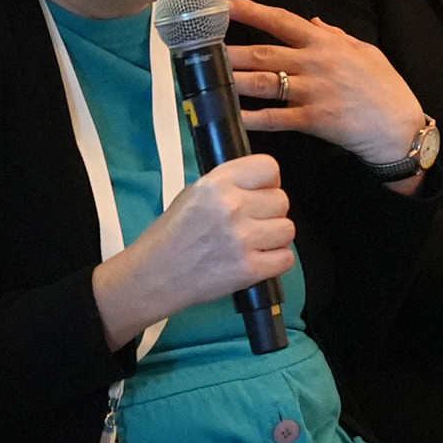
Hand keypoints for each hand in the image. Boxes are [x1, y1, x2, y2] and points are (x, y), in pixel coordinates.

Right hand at [92, 153, 294, 349]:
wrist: (154, 275)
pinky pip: (286, 258)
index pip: (269, 168)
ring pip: (287, 229)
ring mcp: (242, 239)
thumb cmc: (172, 235)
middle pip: (282, 200)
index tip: (260, 193)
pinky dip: (275, 261)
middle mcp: (231, 206)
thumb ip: (228, 185)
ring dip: (274, 238)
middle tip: (250, 224)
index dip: (268, 182)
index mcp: (216, 183)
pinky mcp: (249, 269)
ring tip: (252, 244)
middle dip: (270, 212)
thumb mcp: (193, 193)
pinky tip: (256, 260)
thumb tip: (261, 187)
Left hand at [224, 0, 427, 173]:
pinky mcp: (312, 119)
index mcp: (325, 43)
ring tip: (204, 78)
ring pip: (262, 83)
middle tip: (199, 46)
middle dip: (228, 49)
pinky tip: (230, 115)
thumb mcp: (365, 51)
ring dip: (231, 80)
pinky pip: (274, 118)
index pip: (280, 20)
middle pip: (262, 52)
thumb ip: (335, 36)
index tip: (222, 4)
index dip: (249, 11)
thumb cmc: (384, 87)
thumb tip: (310, 22)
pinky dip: (251, 117)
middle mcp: (315, 63)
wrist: (399, 126)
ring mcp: (312, 92)